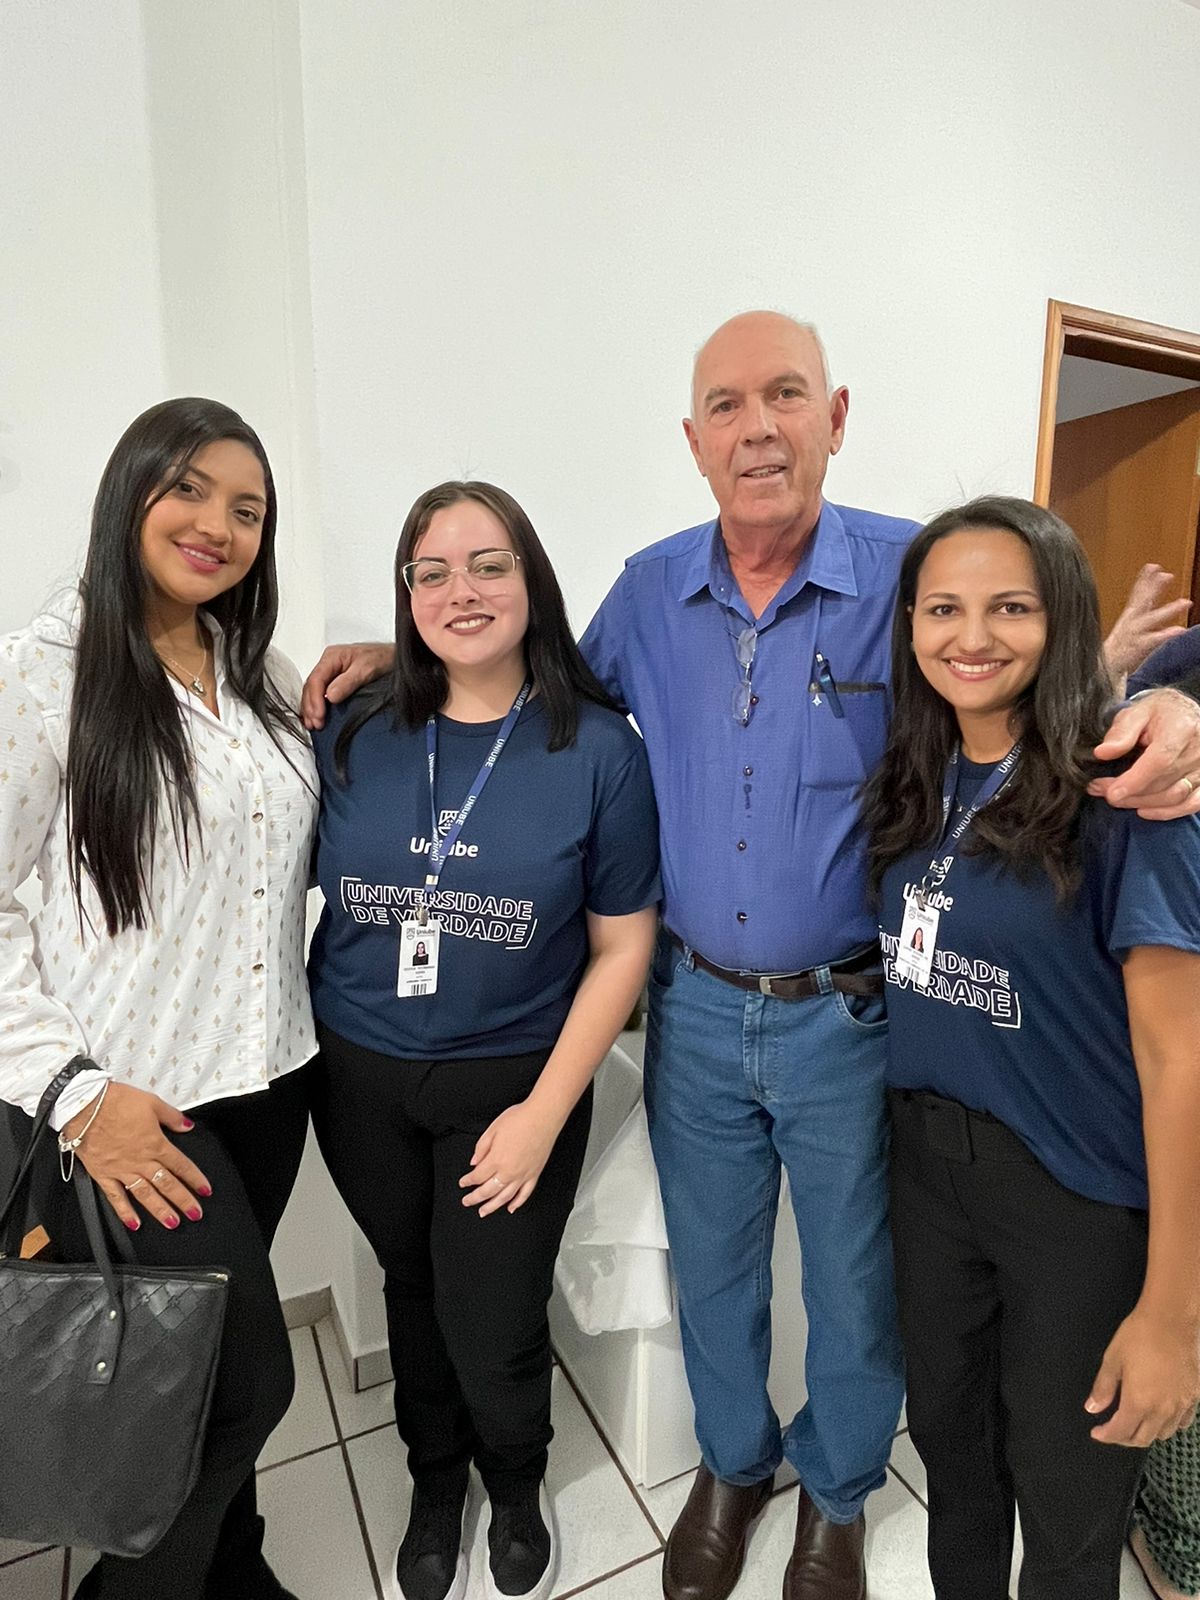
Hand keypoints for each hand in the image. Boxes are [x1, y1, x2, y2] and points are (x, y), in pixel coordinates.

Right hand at [65, 1082, 210, 1230]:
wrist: (84, 1106)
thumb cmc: (117, 1102)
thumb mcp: (152, 1103)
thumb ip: (172, 1117)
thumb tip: (188, 1125)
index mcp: (155, 1144)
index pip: (181, 1165)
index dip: (195, 1179)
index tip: (205, 1190)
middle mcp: (141, 1161)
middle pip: (167, 1184)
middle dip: (183, 1200)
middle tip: (195, 1214)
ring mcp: (122, 1170)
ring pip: (145, 1195)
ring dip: (160, 1210)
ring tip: (172, 1223)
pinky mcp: (103, 1175)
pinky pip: (115, 1197)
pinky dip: (125, 1212)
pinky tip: (134, 1224)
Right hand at [300, 642, 395, 728]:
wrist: (394, 658)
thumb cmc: (382, 658)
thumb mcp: (367, 669)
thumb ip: (348, 682)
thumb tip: (330, 696)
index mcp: (332, 657)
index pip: (316, 679)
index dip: (315, 699)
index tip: (319, 715)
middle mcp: (328, 664)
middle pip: (311, 687)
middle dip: (311, 707)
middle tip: (316, 724)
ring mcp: (331, 673)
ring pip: (313, 692)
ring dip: (311, 709)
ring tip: (313, 725)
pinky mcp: (335, 682)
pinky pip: (320, 695)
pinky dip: (316, 707)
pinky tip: (316, 717)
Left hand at [459, 1100, 562, 1216]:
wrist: (544, 1115)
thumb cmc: (520, 1118)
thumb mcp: (493, 1129)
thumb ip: (481, 1148)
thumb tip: (474, 1162)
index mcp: (496, 1159)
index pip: (477, 1176)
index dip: (467, 1181)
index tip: (463, 1183)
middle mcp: (509, 1171)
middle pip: (488, 1191)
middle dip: (475, 1198)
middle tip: (467, 1201)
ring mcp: (523, 1174)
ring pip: (505, 1197)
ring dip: (492, 1206)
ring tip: (483, 1212)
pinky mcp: (534, 1174)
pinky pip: (525, 1194)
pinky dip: (517, 1203)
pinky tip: (510, 1208)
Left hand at [1086, 1305, 1199, 1445]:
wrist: (1172, 1319)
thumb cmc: (1139, 1335)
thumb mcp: (1113, 1359)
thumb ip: (1103, 1387)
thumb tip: (1092, 1408)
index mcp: (1139, 1402)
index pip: (1120, 1432)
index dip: (1106, 1435)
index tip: (1097, 1432)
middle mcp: (1162, 1410)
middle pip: (1142, 1438)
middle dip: (1124, 1438)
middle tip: (1112, 1429)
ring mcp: (1181, 1405)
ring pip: (1164, 1433)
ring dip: (1147, 1433)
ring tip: (1135, 1423)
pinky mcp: (1195, 1397)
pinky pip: (1183, 1422)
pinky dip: (1170, 1425)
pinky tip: (1162, 1416)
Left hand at [1090, 688, 1199, 817]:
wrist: (1187, 713)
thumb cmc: (1161, 712)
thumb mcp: (1138, 711)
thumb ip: (1121, 731)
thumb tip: (1102, 753)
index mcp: (1181, 728)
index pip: (1161, 760)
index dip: (1135, 780)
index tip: (1112, 793)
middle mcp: (1199, 750)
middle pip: (1163, 782)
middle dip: (1129, 793)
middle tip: (1100, 790)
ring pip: (1173, 797)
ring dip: (1141, 803)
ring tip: (1117, 798)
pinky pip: (1191, 804)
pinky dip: (1166, 812)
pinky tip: (1144, 810)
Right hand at [1103, 564, 1190, 680]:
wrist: (1101, 671)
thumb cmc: (1117, 650)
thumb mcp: (1126, 629)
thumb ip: (1138, 614)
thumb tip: (1148, 601)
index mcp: (1128, 617)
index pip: (1136, 595)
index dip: (1144, 580)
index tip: (1152, 566)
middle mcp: (1130, 623)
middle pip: (1142, 602)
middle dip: (1154, 588)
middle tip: (1167, 575)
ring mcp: (1134, 635)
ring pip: (1152, 619)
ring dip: (1168, 610)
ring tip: (1186, 603)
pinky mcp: (1137, 648)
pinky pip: (1154, 640)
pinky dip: (1166, 634)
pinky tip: (1179, 629)